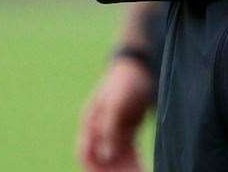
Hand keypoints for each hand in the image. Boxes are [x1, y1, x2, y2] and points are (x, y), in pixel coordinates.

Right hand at [77, 56, 153, 170]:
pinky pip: (129, 151)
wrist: (141, 65)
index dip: (93, 167)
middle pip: (102, 158)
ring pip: (116, 157)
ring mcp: (114, 130)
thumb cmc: (124, 81)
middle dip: (112, 170)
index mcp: (90, 122)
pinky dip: (133, 161)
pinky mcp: (128, 130)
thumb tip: (106, 155)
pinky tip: (142, 168)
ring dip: (124, 168)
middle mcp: (99, 130)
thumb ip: (109, 129)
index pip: (85, 152)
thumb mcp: (116, 103)